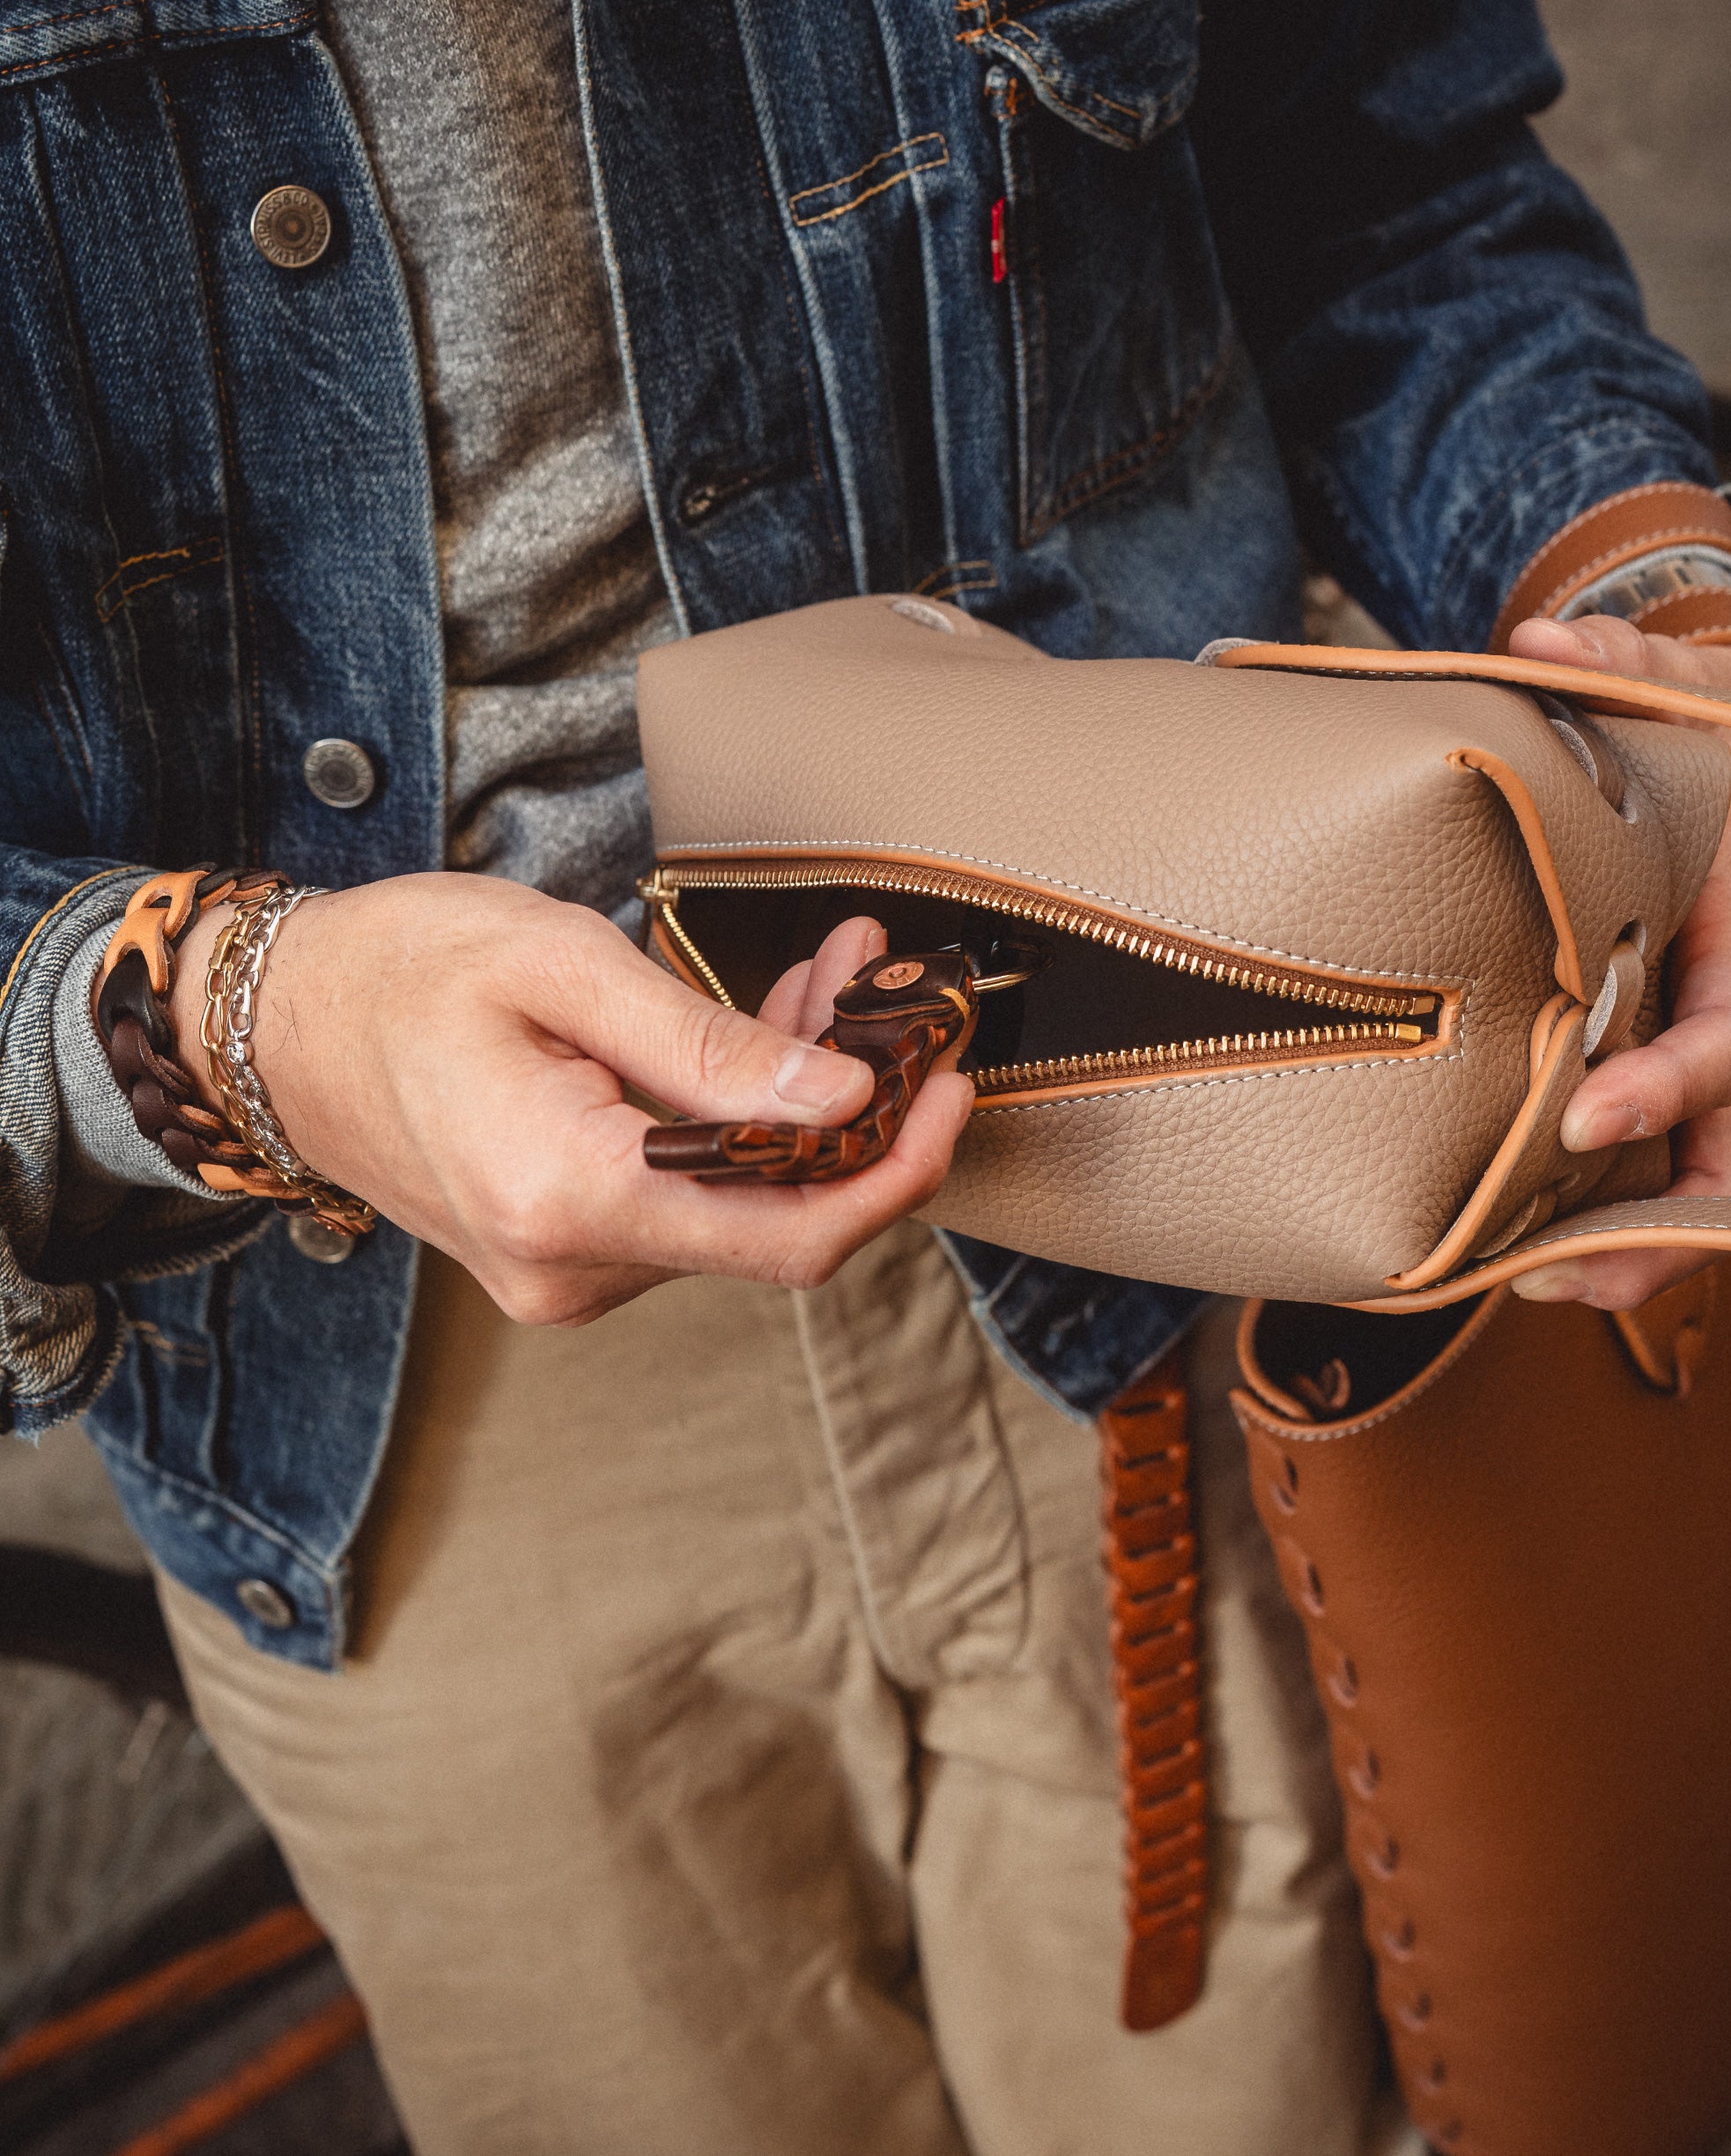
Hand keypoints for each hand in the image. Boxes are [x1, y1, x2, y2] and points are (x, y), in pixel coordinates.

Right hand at [168, 875, 972, 1324]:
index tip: (948, 1084)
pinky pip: (689, 1198)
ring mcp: (567, 1272)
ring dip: (799, 1102)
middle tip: (883, 988)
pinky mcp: (566, 1252)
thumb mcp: (562, 965)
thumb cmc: (400, 970)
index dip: (897, 1171)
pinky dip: (741, 1123)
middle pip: (777, 1218)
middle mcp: (574, 1267)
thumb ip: (710, 1047)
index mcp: (571, 1197)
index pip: (792, 1236)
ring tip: (827, 979)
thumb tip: (844, 1099)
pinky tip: (758, 1034)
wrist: (273, 1028)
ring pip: (739, 1203)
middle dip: (854, 1108)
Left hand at [1505, 614, 1730, 1306]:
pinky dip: (1628, 1221)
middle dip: (1666, 1229)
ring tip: (1541, 1288)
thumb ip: (1629, 675)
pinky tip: (1544, 1253)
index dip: (1671, 1085)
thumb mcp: (1699, 699)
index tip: (1589, 1119)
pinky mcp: (1704, 1086)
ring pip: (1719, 1186)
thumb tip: (1544, 647)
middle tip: (1564, 1277)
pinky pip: (1684, 1169)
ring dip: (1643, 1249)